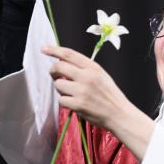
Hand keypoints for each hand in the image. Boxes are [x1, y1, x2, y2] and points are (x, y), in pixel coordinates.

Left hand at [42, 46, 154, 160]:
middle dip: (53, 71)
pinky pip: (61, 100)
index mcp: (93, 67)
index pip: (69, 54)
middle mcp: (87, 77)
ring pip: (58, 85)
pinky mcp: (78, 104)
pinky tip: (74, 103)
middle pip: (59, 67)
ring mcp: (82, 91)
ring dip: (61, 89)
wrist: (119, 114)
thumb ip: (85, 68)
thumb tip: (64, 63)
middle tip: (55, 75)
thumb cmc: (110, 95)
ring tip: (71, 93)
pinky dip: (65, 102)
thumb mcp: (102, 75)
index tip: (44, 49)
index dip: (54, 50)